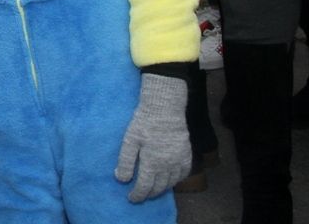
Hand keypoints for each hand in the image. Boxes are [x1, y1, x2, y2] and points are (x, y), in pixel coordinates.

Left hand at [115, 74, 190, 201]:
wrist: (164, 108)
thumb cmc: (143, 123)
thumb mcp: (129, 141)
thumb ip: (126, 161)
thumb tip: (122, 179)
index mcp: (152, 163)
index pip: (144, 187)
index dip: (137, 195)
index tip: (131, 198)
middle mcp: (167, 166)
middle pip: (159, 187)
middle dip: (149, 194)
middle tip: (141, 195)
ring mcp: (179, 161)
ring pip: (172, 183)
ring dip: (162, 189)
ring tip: (153, 189)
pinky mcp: (186, 154)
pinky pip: (184, 173)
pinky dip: (177, 180)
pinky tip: (170, 179)